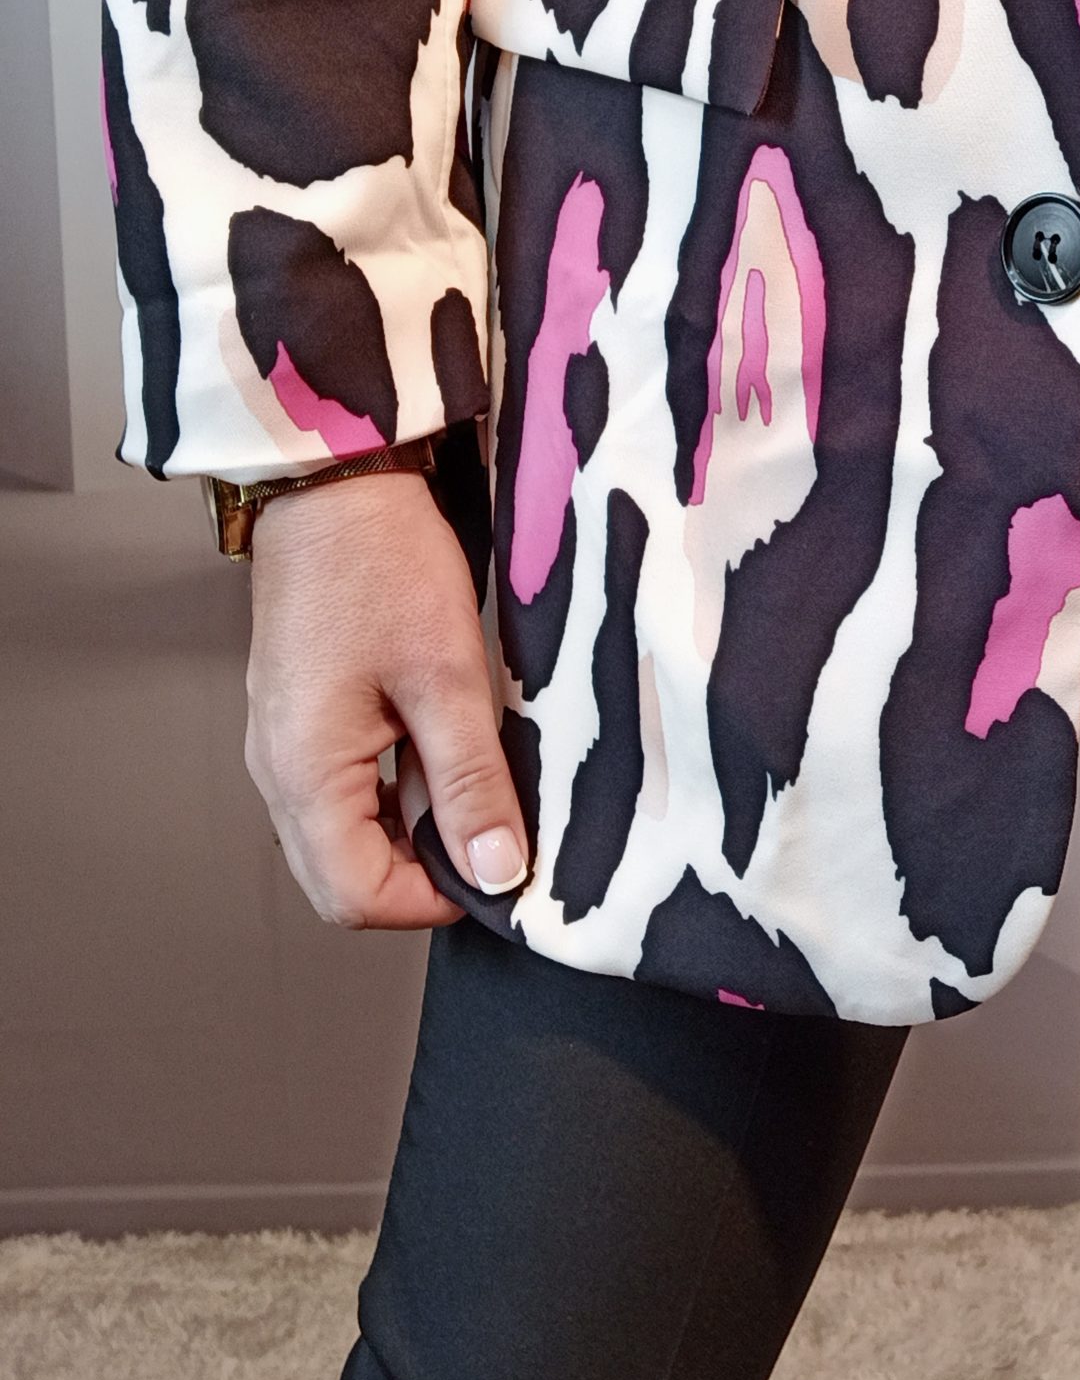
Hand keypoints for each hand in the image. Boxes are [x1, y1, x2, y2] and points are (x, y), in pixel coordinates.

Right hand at [245, 469, 526, 927]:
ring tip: (473, 767)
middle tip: (493, 819)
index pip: (357, 897)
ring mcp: (287, 743)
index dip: (435, 899)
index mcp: (302, 772)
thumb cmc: (381, 560)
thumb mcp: (447, 676)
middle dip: (426, 867)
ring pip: (352, 830)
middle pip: (347, 875)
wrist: (336, 480)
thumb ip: (470, 784)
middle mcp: (279, 770)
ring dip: (417, 821)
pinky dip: (401, 782)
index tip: (500, 864)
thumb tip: (497, 872)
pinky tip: (445, 739)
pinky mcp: (305, 714)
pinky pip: (349, 785)